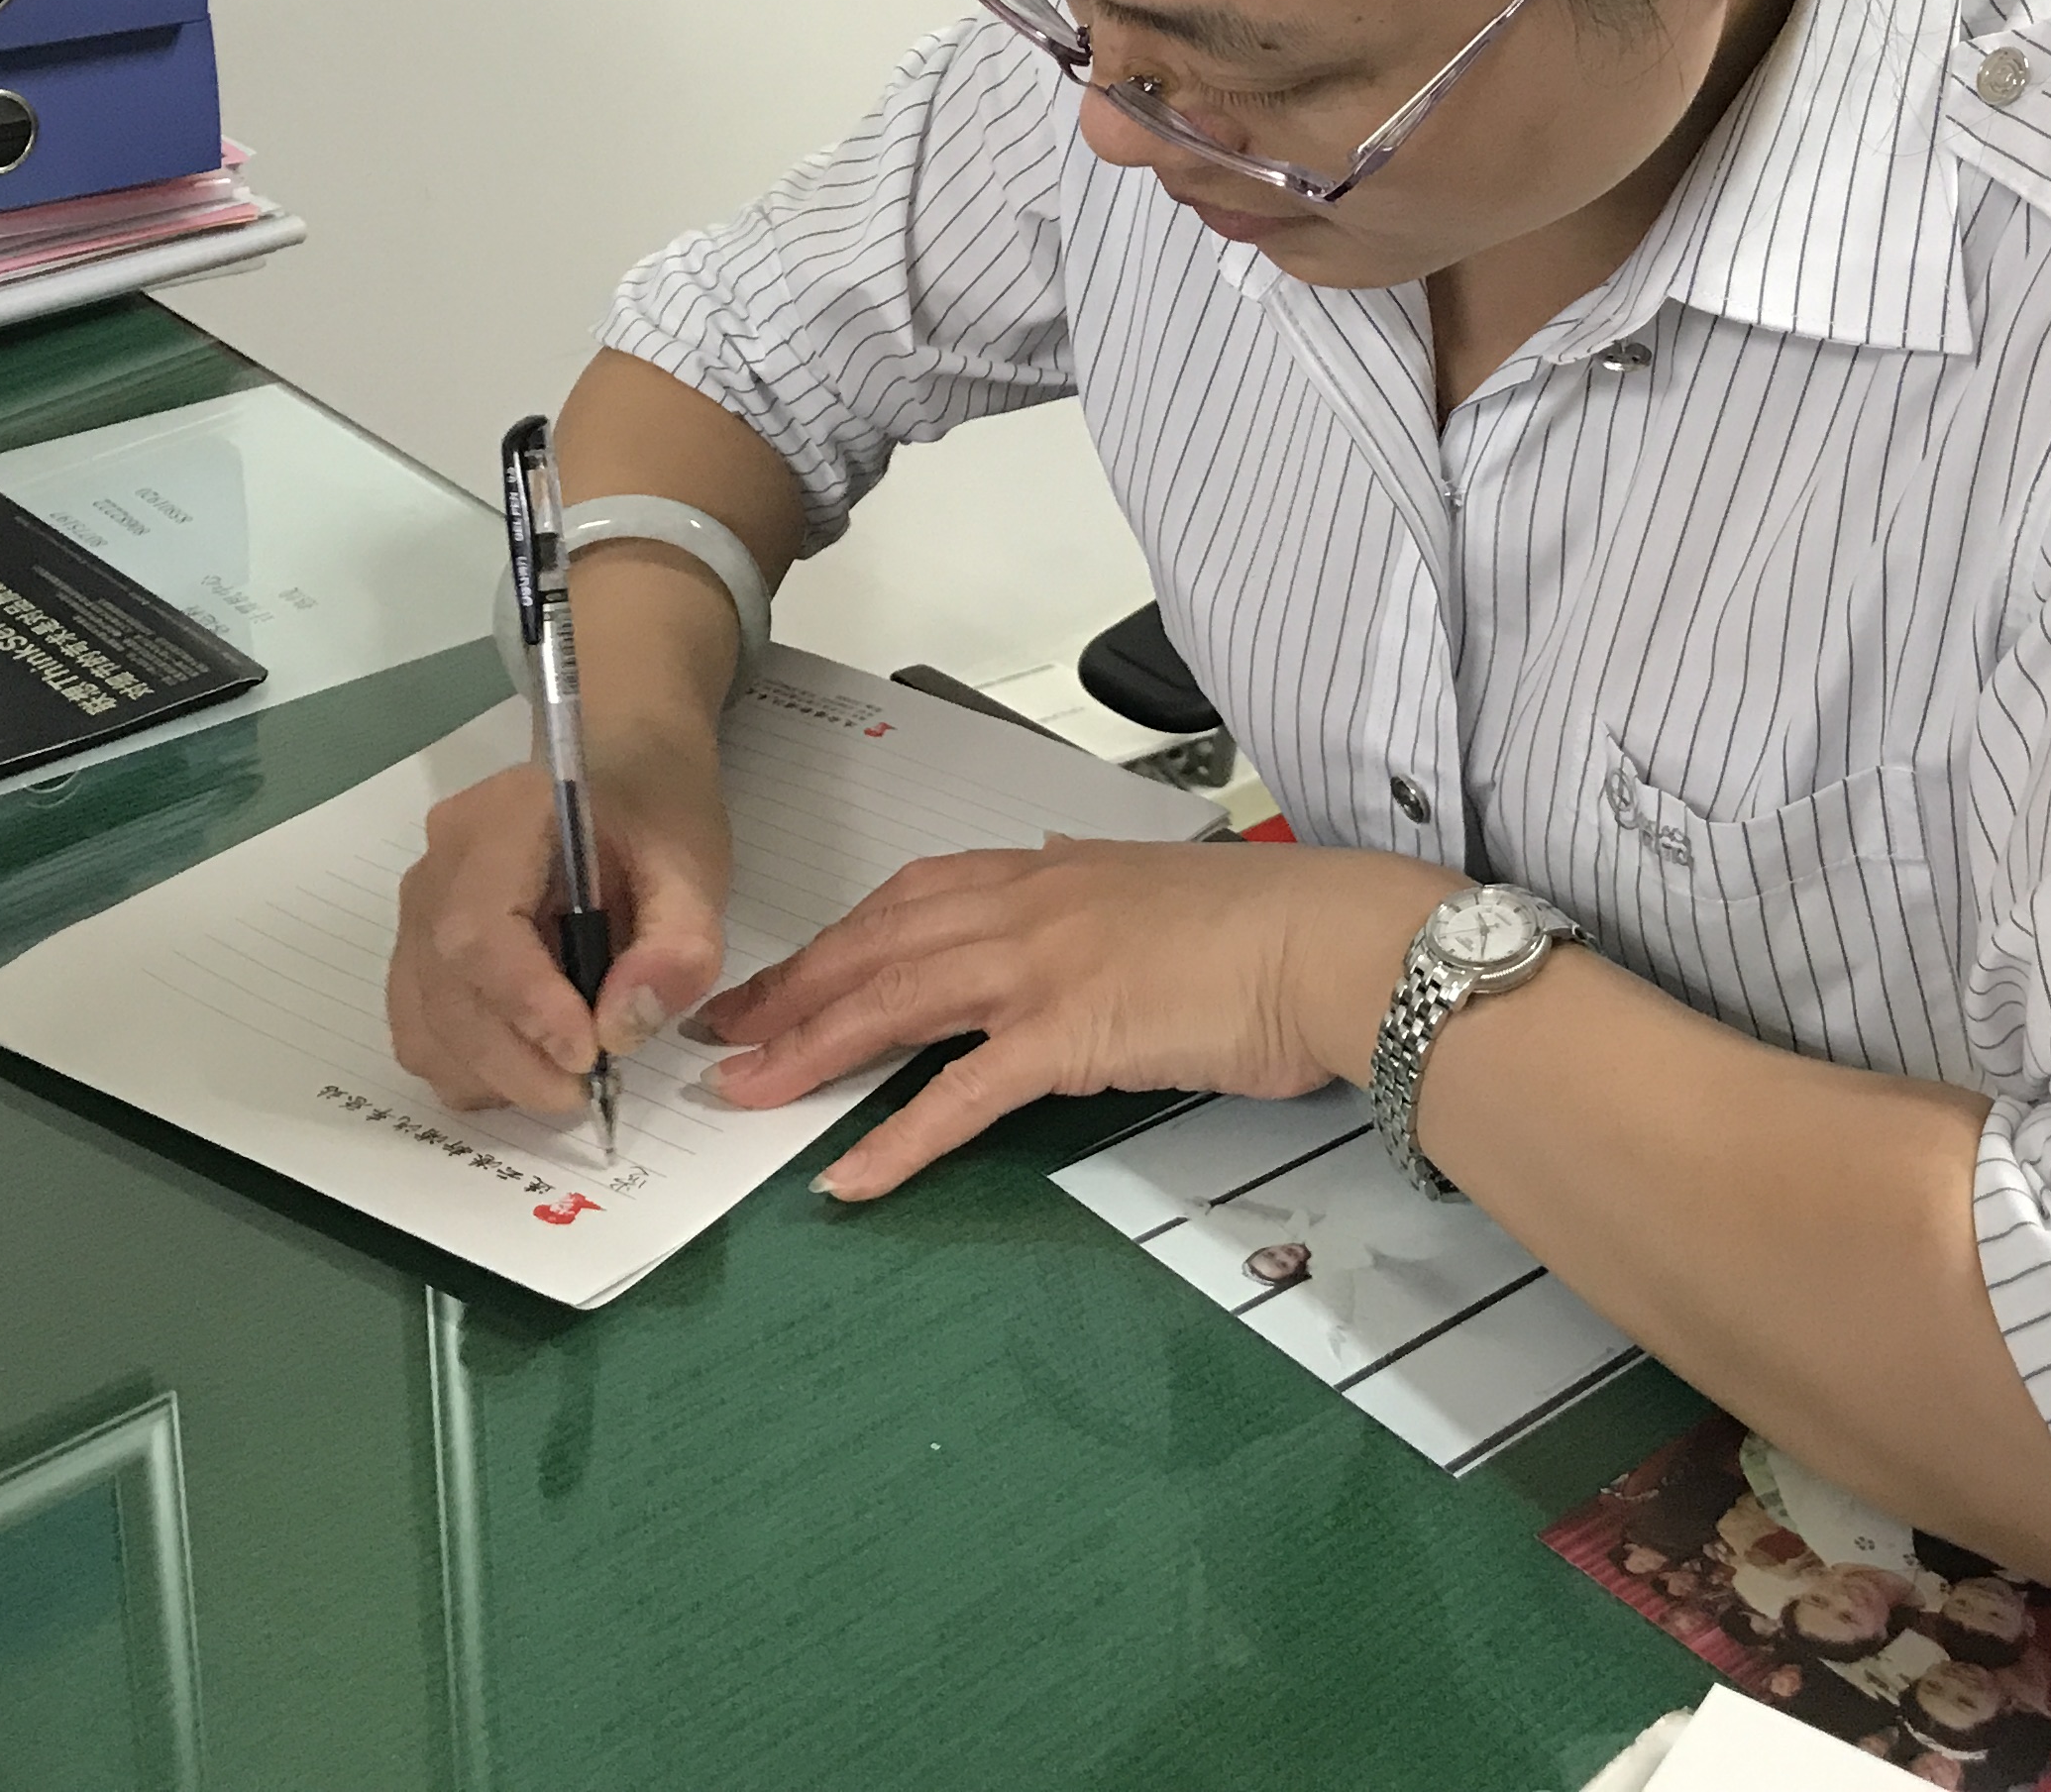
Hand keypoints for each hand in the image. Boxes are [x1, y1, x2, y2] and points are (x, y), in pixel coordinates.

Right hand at [387, 728, 727, 1115]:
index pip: (479, 928)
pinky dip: (471, 1067)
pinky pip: (421, 1027)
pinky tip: (531, 1062)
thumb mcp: (694, 862)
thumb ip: (676, 943)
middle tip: (587, 1094)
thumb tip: (623, 1029)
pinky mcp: (418, 947)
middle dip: (514, 1060)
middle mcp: (437, 863)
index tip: (590, 1055)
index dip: (526, 1006)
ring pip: (422, 1021)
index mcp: (500, 820)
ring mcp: (417, 908)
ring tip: (565, 1078)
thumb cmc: (654, 807)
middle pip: (444, 987)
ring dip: (489, 1074)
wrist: (617, 765)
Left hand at [698, 836, 1448, 1198]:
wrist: (1328, 940)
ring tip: (747, 1097)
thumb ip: (1098, 905)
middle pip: (876, 945)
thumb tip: (1072, 912)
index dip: (836, 940)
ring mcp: (1040, 967)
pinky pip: (958, 1096)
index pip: (909, 899)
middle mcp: (1027, 905)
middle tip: (722, 1032)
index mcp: (1047, 871)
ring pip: (892, 1004)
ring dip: (810, 1052)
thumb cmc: (1269, 925)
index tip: (783, 973)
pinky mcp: (1068, 1035)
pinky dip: (896, 1139)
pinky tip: (849, 1179)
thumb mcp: (1160, 894)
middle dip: (790, 991)